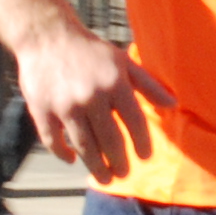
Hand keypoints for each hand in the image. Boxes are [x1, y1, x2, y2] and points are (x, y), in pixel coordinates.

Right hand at [14, 21, 175, 182]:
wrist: (46, 37)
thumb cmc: (91, 52)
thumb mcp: (123, 62)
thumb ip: (148, 85)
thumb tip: (174, 105)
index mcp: (115, 83)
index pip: (135, 122)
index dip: (142, 143)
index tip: (145, 157)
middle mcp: (91, 96)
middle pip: (110, 141)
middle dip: (120, 163)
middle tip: (123, 174)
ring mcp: (65, 106)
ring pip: (84, 146)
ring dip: (96, 166)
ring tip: (104, 177)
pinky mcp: (42, 110)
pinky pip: (54, 141)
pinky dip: (63, 154)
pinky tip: (73, 159)